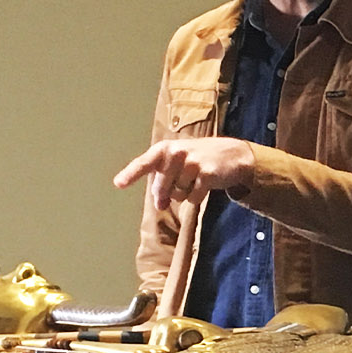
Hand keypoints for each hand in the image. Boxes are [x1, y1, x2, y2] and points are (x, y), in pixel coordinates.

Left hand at [113, 137, 255, 209]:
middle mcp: (177, 153)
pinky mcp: (207, 174)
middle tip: (168, 196)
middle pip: (161, 188)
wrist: (233, 154)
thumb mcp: (177, 160)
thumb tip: (158, 204)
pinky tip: (204, 185)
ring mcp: (193, 163)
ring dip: (185, 193)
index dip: (131, 174)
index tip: (119, 184)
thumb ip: (162, 178)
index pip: (144, 162)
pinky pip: (193, 198)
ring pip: (178, 194)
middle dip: (165, 195)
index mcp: (165, 148)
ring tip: (194, 181)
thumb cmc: (198, 158)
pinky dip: (197, 197)